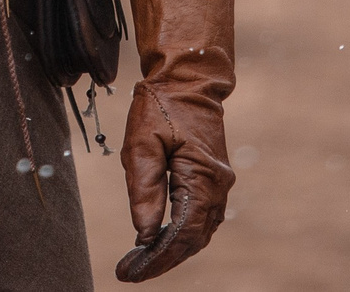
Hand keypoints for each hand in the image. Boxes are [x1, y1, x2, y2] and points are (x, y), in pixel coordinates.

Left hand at [114, 0, 238, 281]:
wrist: (189, 77)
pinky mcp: (212, 179)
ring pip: (199, 232)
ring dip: (173, 250)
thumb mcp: (142, 143)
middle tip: (131, 273)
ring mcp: (219, 183)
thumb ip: (144, 189)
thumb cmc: (161, 105)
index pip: (181, 234)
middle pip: (193, 240)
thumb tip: (144, 233)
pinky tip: (160, 240)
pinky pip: (201, 218)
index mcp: (201, 178)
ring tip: (141, 262)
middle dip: (163, 260)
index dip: (157, 258)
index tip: (131, 272)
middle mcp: (217, 186)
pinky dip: (182, 235)